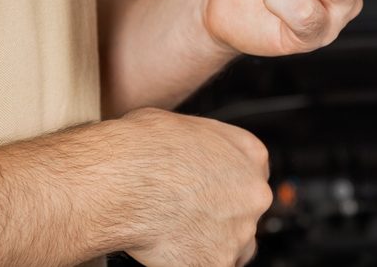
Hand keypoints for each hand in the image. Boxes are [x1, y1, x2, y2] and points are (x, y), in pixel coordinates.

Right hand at [117, 108, 271, 266]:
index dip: (227, 188)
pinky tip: (169, 252)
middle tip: (189, 216)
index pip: (252, 176)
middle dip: (222, 217)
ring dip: (211, 244)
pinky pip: (210, 266)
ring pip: (234, 246)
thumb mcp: (179, 124)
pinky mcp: (217, 263)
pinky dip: (190, 263)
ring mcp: (240, 230)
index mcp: (250, 154)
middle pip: (246, 212)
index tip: (210, 195)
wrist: (122, 181)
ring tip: (177, 236)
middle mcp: (253, 192)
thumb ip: (200, 144)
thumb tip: (186, 148)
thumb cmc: (141, 149)